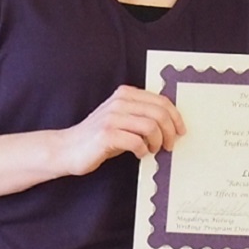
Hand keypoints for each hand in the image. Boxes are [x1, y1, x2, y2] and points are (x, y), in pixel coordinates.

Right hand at [54, 86, 182, 176]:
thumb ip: (142, 116)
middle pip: (159, 113)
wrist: (68, 149)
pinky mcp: (106, 135)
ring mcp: (112, 117)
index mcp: (125, 94)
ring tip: (153, 150)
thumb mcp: (123, 120)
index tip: (180, 131)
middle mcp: (119, 102)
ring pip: (151, 126)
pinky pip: (136, 141)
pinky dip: (143, 150)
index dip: (176, 117)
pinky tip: (140, 154)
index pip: (161, 100)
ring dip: (158, 142)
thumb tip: (171, 123)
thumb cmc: (100, 138)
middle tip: (170, 145)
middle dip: (170, 131)